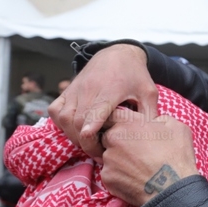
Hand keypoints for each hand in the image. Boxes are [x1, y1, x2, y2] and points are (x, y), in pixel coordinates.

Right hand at [49, 44, 157, 158]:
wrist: (118, 53)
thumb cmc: (135, 75)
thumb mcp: (149, 92)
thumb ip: (150, 113)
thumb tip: (151, 136)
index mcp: (110, 90)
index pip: (95, 112)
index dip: (90, 129)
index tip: (93, 143)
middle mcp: (89, 90)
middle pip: (77, 121)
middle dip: (86, 142)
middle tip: (100, 154)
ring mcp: (75, 90)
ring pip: (64, 117)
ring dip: (73, 135)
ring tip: (89, 144)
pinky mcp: (68, 90)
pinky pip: (55, 109)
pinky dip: (61, 123)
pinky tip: (74, 130)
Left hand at [100, 110, 198, 206]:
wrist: (172, 188)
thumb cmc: (176, 156)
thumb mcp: (176, 127)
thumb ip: (159, 119)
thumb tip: (155, 123)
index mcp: (128, 123)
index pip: (111, 116)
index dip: (119, 122)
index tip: (128, 130)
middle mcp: (112, 139)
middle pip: (108, 137)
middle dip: (119, 142)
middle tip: (137, 151)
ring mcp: (108, 160)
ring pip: (110, 156)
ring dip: (120, 160)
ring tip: (139, 167)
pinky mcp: (107, 178)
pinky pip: (111, 174)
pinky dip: (121, 176)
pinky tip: (136, 178)